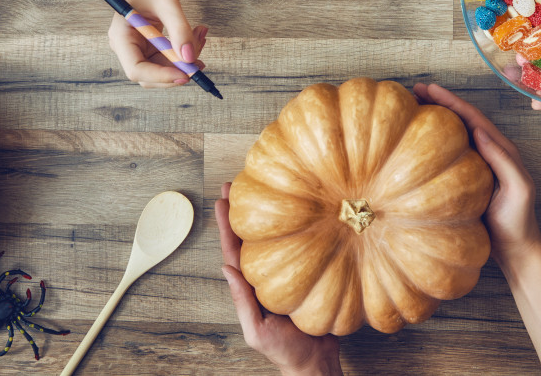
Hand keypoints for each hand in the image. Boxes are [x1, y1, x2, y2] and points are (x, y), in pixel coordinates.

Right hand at [107, 0, 208, 87]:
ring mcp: (137, 47)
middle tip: (200, 59)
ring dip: (185, 58)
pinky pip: (167, 57)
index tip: (186, 74)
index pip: (137, 70)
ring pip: (163, 67)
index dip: (161, 76)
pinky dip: (183, 50)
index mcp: (121, 37)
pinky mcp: (148, 46)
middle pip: (151, 74)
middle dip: (178, 68)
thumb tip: (190, 58)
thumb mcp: (167, 2)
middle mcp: (126, 47)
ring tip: (201, 36)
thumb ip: (179, 30)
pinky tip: (196, 35)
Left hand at [215, 183, 342, 375]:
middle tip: (235, 183)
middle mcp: (267, 275)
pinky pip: (299, 248)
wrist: (317, 363)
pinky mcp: (308, 275)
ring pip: (273, 239)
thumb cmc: (286, 351)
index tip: (222, 199)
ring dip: (266, 215)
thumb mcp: (258, 330)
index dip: (228, 225)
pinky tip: (301, 213)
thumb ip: (243, 301)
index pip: (235, 249)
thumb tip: (225, 268)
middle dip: (241, 210)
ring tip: (260, 189)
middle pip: (251, 237)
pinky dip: (296, 229)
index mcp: (252, 286)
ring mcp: (287, 274)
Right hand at [412, 84, 540, 268]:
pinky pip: (449, 153)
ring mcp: (476, 165)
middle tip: (414, 89)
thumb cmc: (518, 222)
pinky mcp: (466, 179)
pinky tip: (418, 141)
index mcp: (501, 150)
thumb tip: (479, 132)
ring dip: (436, 117)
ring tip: (413, 105)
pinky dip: (434, 141)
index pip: (473, 118)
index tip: (429, 88)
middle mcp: (489, 152)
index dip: (451, 101)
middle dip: (440, 102)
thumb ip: (504, 160)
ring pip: (454, 133)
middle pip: (462, 119)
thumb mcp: (518, 190)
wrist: (516, 250)